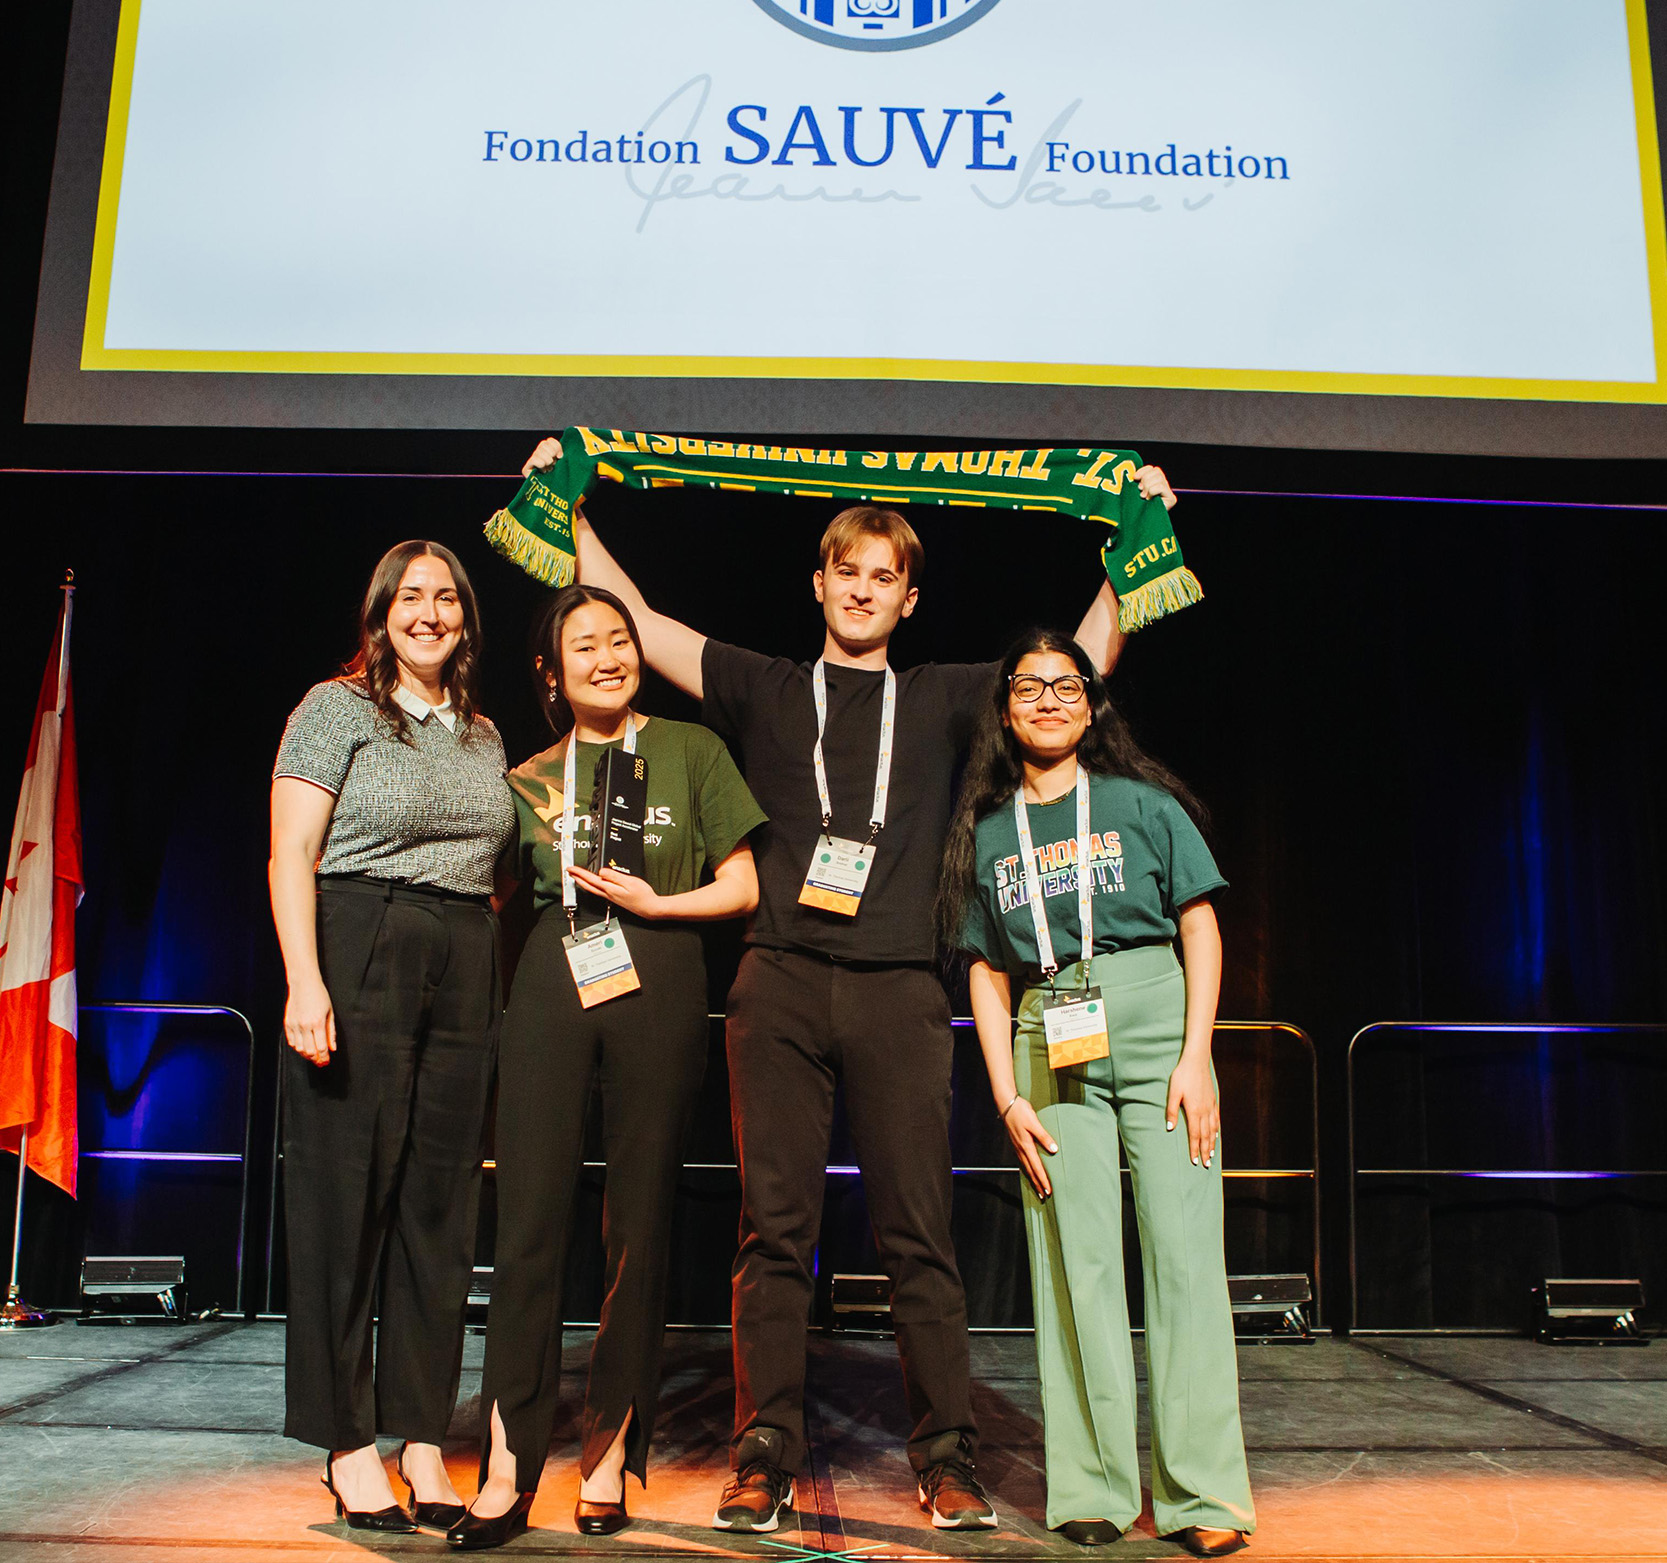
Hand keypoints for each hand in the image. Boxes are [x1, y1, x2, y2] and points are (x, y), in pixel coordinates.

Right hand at [284, 977, 334, 1066]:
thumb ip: (332, 1032)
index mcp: (317, 1023)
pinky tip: (303, 1047)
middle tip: (320, 1061)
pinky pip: (291, 1041)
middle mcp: (305, 1026)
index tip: (326, 1061)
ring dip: (306, 1055)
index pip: (321, 1047)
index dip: (324, 1057)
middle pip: (309, 1051)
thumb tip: (333, 1048)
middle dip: (316, 1059)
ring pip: (299, 1048)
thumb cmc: (319, 995)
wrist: (304, 984)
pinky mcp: (287, 1023)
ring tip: (313, 1055)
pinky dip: (297, 1047)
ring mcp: (294, 1025)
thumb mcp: (330, 1013)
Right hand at [522, 436, 562, 476]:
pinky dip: (540, 464)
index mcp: (547, 451)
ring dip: (547, 461)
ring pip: (539, 452)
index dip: (556, 446)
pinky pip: (534, 460)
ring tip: (549, 469)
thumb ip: (560, 456)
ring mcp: (531, 461)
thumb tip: (560, 455)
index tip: (560, 456)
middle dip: (551, 454)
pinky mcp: (526, 469)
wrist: (550, 493)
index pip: (549, 441)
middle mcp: (537, 454)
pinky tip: (543, 471)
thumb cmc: (558, 479)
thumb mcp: (562, 465)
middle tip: (553, 464)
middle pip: (544, 444)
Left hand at [566, 864, 664, 918]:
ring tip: (577, 877)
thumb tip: (601, 872)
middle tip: (569, 872)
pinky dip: (592, 886)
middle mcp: (608, 894)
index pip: (591, 879)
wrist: (649, 908)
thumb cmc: (642, 896)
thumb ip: (614, 876)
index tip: (571, 868)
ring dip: (583, 882)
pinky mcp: (615, 898)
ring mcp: (611, 897)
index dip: (579, 873)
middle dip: (577, 878)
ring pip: (592, 889)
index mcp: (610, 889)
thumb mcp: (629, 882)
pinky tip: (594, 884)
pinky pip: (599, 891)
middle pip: (588, 886)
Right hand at [1001, 1096, 1057, 1199]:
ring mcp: (1017, 1147)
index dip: (1043, 1180)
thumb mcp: (1034, 1122)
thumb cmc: (1020, 1111)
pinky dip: (1027, 1169)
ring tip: (1037, 1187)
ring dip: (1032, 1178)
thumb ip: (1044, 1136)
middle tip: (1044, 1195)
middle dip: (1037, 1184)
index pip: (1037, 1167)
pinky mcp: (1016, 1143)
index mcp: (1026, 1145)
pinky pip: (1022, 1161)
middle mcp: (1021, 1149)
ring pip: (1026, 1167)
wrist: (1006, 1103)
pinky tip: (1029, 1171)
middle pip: (1030, 1171)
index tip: (1048, 1190)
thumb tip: (1054, 1150)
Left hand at [1134, 463, 1176, 510]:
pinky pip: (1160, 487)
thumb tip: (1134, 475)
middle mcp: (1164, 486)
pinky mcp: (1172, 499)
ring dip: (1148, 487)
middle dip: (1145, 480)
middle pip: (1156, 471)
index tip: (1135, 478)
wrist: (1142, 525)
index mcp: (1155, 483)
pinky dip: (1152, 491)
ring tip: (1144, 496)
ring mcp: (1169, 493)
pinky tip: (1149, 500)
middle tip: (1140, 491)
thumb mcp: (1135, 493)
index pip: (1152, 469)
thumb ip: (1137, 483)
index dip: (1143, 471)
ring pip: (1158, 478)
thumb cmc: (1136, 510)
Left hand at [1165, 1053, 1218, 1167]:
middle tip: (1206, 1165)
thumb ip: (1171, 1111)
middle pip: (1206, 1136)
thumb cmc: (1182, 1076)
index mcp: (1194, 1111)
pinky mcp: (1213, 1100)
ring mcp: (1211, 1106)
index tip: (1195, 1161)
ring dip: (1212, 1144)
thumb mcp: (1173, 1092)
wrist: (1196, 1061)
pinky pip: (1216, 1120)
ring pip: (1213, 1130)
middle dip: (1205, 1151)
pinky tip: (1216, 1135)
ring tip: (1211, 1155)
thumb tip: (1170, 1129)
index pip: (1195, 1135)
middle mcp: (1204, 1111)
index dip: (1195, 1149)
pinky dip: (1216, 1130)